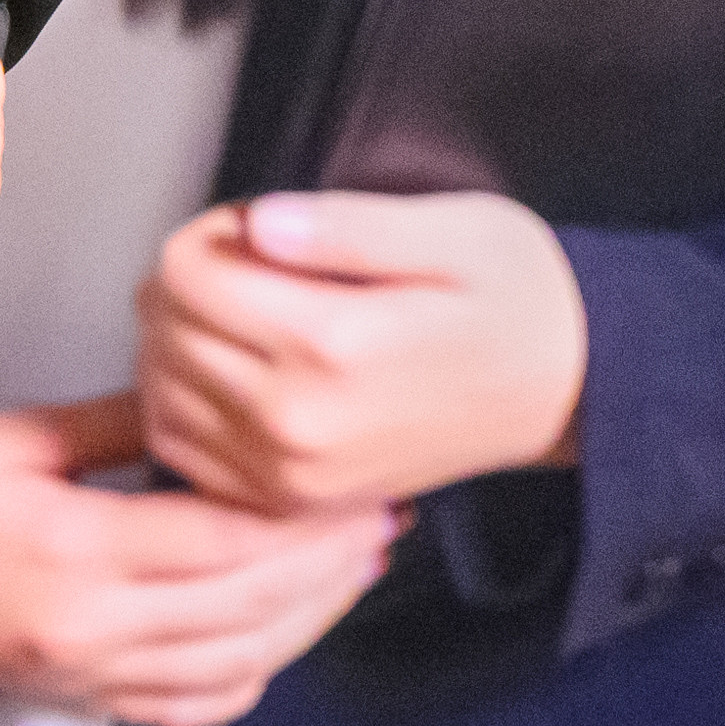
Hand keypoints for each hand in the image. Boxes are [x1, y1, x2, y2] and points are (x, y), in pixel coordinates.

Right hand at [0, 396, 395, 725]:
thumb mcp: (15, 437)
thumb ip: (122, 422)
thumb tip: (207, 400)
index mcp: (76, 554)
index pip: (226, 542)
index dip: (304, 519)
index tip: (357, 485)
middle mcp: (90, 629)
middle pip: (248, 606)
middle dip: (329, 565)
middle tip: (385, 520)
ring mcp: (86, 674)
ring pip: (234, 663)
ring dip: (308, 619)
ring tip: (357, 569)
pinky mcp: (78, 698)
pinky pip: (189, 706)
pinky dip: (250, 674)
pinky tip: (282, 637)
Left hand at [139, 190, 590, 513]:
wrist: (564, 389)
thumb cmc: (514, 301)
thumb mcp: (452, 231)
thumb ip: (345, 224)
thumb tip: (257, 223)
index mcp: (335, 342)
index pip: (186, 271)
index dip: (210, 229)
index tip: (259, 227)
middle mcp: (300, 420)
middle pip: (164, 329)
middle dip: (192, 281)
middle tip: (257, 264)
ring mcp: (290, 473)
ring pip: (160, 393)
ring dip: (180, 343)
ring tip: (248, 316)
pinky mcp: (290, 502)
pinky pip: (184, 452)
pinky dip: (187, 406)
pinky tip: (234, 373)